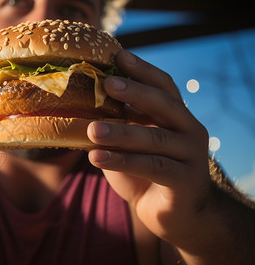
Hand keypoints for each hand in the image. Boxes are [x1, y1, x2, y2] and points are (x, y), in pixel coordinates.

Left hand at [87, 50, 211, 247]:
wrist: (174, 215)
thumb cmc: (146, 173)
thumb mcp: (131, 144)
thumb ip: (118, 124)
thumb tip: (78, 103)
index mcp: (177, 116)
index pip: (163, 86)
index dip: (142, 70)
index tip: (118, 55)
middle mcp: (190, 130)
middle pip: (164, 104)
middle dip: (135, 92)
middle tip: (107, 83)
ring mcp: (191, 156)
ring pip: (155, 138)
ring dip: (121, 132)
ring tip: (92, 130)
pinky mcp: (186, 181)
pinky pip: (152, 167)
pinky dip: (122, 161)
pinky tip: (96, 157)